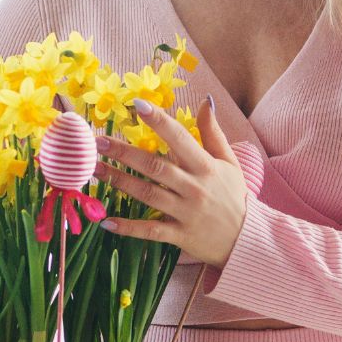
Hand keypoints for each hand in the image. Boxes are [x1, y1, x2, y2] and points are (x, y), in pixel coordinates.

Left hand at [96, 96, 248, 267]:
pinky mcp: (179, 235)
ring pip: (147, 195)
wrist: (247, 240)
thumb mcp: (229, 162)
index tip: (137, 105)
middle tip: (98, 142)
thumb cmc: (235, 197)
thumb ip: (213, 133)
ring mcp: (185, 213)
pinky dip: (128, 228)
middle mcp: (194, 187)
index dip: (159, 121)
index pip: (180, 138)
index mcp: (205, 166)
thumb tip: (206, 101)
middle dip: (124, 153)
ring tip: (94, 171)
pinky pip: (150, 231)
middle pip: (154, 166)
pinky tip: (106, 221)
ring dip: (119, 182)